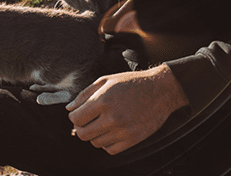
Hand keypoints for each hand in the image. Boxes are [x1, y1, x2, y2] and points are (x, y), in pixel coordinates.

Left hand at [66, 64, 187, 154]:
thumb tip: (70, 108)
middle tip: (87, 121)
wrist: (160, 90)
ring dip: (94, 135)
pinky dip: (107, 143)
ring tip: (101, 124)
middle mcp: (112, 118)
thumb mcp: (105, 80)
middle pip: (83, 134)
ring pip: (95, 143)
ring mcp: (123, 130)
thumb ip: (84, 94)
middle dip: (81, 128)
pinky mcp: (133, 139)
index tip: (79, 113)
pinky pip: (110, 150)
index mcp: (103, 101)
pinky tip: (110, 132)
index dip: (74, 116)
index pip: (76, 119)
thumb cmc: (132, 83)